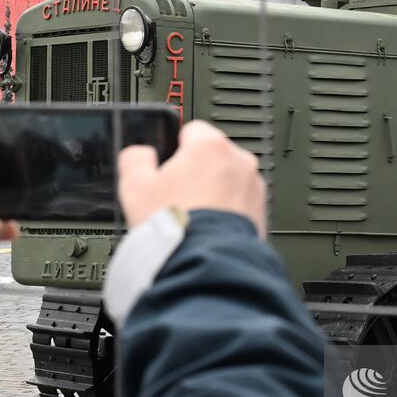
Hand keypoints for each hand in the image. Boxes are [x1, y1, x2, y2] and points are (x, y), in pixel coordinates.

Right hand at [117, 120, 264, 235]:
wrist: (204, 266)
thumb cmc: (175, 226)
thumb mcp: (135, 186)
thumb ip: (135, 159)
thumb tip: (139, 154)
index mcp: (211, 146)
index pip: (191, 130)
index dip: (174, 150)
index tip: (166, 168)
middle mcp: (240, 162)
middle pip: (212, 157)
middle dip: (195, 173)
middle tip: (175, 197)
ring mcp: (254, 189)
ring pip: (228, 182)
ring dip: (213, 194)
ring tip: (192, 218)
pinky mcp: (262, 214)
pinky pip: (240, 206)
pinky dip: (227, 214)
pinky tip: (208, 230)